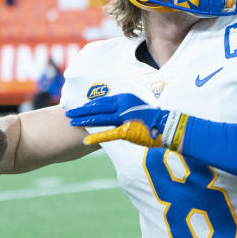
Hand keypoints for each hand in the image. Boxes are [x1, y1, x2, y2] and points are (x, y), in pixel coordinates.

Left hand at [66, 93, 182, 148]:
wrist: (167, 125)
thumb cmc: (155, 118)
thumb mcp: (137, 107)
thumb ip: (125, 108)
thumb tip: (116, 112)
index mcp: (125, 98)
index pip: (102, 101)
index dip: (89, 105)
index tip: (79, 107)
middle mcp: (122, 105)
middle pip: (97, 107)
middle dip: (81, 111)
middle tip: (68, 113)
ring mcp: (123, 117)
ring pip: (98, 118)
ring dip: (83, 120)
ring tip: (72, 122)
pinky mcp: (126, 130)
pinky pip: (107, 134)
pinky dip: (95, 137)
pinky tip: (85, 139)